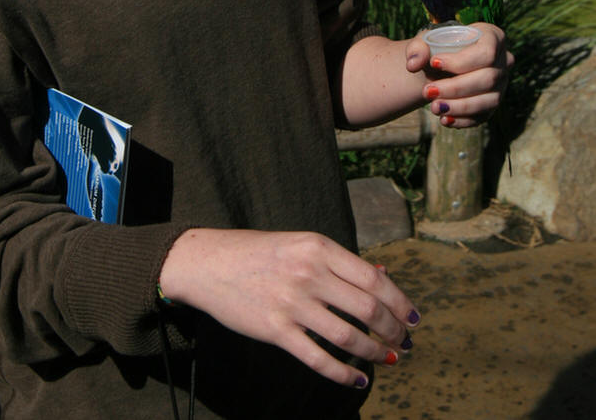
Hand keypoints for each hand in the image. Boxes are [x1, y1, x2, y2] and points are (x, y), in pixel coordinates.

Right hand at [158, 227, 419, 385]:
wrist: (209, 262)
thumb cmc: (260, 252)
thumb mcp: (301, 245)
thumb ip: (339, 262)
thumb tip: (384, 275)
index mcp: (318, 247)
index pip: (373, 278)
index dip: (400, 301)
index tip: (414, 318)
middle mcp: (309, 274)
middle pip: (368, 308)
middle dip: (394, 330)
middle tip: (405, 342)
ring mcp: (292, 304)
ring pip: (349, 337)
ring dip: (376, 353)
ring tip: (389, 359)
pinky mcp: (276, 331)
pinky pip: (320, 359)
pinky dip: (345, 374)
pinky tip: (358, 379)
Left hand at [405, 22, 512, 127]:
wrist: (439, 65)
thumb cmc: (436, 47)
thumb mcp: (425, 41)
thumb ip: (417, 49)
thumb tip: (412, 64)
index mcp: (492, 37)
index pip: (486, 52)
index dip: (462, 61)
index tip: (434, 63)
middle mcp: (503, 61)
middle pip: (488, 78)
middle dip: (456, 88)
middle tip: (427, 91)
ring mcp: (501, 85)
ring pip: (489, 101)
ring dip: (459, 107)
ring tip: (433, 107)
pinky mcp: (493, 104)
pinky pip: (483, 116)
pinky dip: (463, 120)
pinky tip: (444, 119)